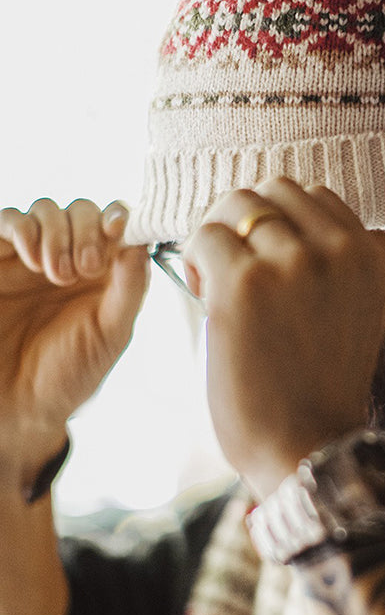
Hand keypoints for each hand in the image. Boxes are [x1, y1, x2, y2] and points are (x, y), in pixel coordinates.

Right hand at [0, 198, 148, 491]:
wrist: (18, 405)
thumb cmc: (69, 374)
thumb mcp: (111, 333)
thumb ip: (130, 288)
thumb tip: (141, 242)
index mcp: (107, 274)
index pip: (118, 224)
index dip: (121, 217)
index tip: (119, 229)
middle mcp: (71, 258)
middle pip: (83, 210)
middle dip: (88, 230)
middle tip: (86, 267)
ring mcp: (33, 257)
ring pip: (47, 209)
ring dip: (58, 232)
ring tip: (57, 275)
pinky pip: (8, 219)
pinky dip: (24, 229)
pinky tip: (34, 261)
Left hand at [184, 178, 384, 498]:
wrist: (307, 449)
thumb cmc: (316, 391)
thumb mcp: (344, 312)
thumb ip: (322, 264)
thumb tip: (261, 216)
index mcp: (369, 257)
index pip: (314, 196)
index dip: (278, 222)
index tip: (264, 260)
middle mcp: (339, 252)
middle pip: (274, 189)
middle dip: (244, 221)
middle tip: (232, 270)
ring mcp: (294, 263)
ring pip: (236, 206)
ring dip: (217, 239)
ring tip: (216, 287)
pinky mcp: (246, 285)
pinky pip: (205, 238)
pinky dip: (195, 260)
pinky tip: (204, 298)